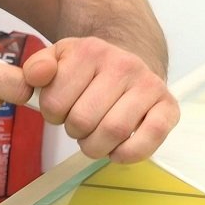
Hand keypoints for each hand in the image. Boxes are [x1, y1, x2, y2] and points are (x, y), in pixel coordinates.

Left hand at [22, 37, 179, 162]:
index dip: (53, 115)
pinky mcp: (168, 107)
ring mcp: (149, 85)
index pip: (55, 103)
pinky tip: (118, 150)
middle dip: (76, 132)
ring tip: (97, 137)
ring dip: (98, 146)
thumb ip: (37, 67)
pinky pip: (149, 138)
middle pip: (83, 121)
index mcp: (90, 51)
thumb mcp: (59, 59)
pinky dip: (128, 153)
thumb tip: (36, 76)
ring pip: (113, 132)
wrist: (131, 60)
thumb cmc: (91, 70)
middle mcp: (123, 64)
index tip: (63, 109)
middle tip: (82, 126)